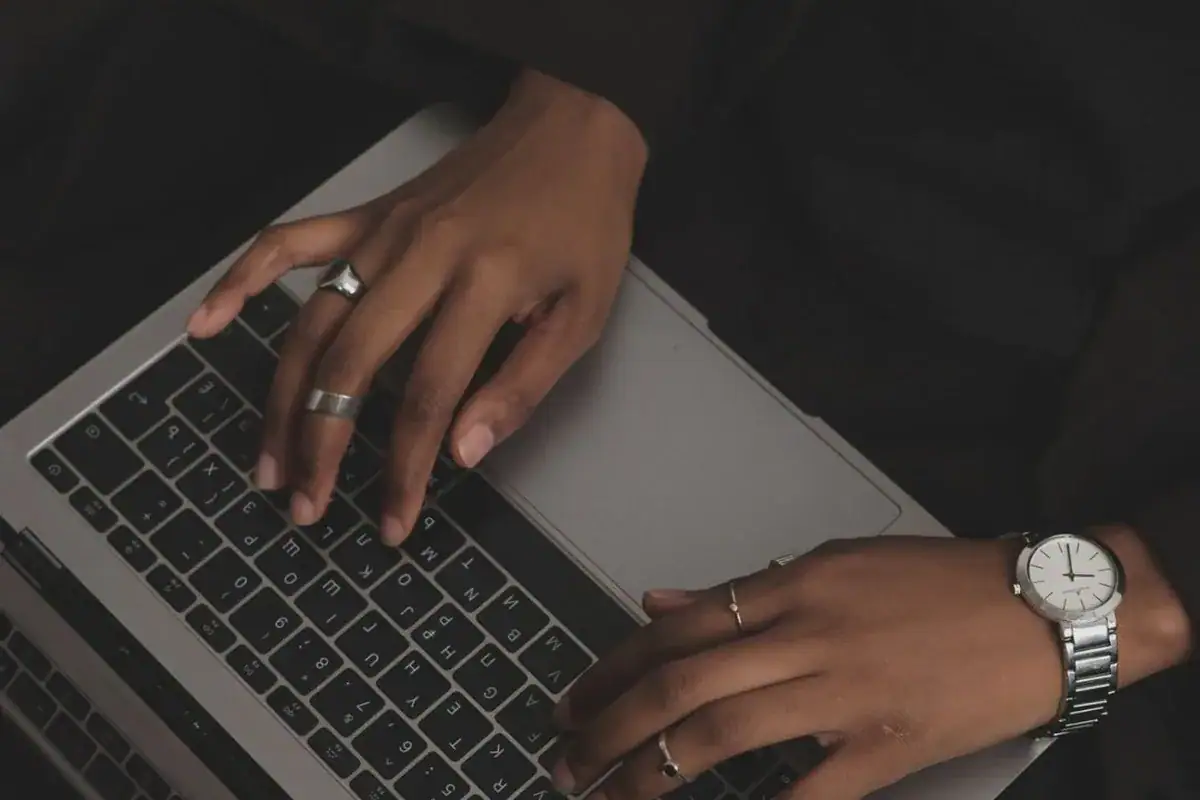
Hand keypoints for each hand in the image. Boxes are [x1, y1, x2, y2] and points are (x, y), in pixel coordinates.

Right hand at [187, 69, 646, 542]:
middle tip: (306, 507)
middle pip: (349, 366)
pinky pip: (287, 243)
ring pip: (310, 322)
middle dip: (322, 447)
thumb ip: (523, 385)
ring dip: (280, 398)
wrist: (571, 129)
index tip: (393, 525)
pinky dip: (241, 280)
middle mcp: (421, 257)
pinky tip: (207, 323)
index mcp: (484, 285)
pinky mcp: (366, 215)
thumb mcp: (583, 314)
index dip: (405, 471)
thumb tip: (464, 453)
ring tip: (268, 463)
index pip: (428, 398)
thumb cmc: (584, 226)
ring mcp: (384, 232)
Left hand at [551, 528, 1190, 799]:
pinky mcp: (888, 748)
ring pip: (724, 734)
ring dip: (653, 770)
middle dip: (612, 725)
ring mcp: (846, 694)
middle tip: (567, 756)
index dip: (614, 667)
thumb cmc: (938, 581)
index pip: (678, 627)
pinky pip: (810, 792)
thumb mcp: (834, 562)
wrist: (1043, 608)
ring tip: (607, 793)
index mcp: (794, 584)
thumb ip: (744, 589)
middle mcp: (808, 635)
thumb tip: (662, 603)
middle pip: (683, 683)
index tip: (575, 699)